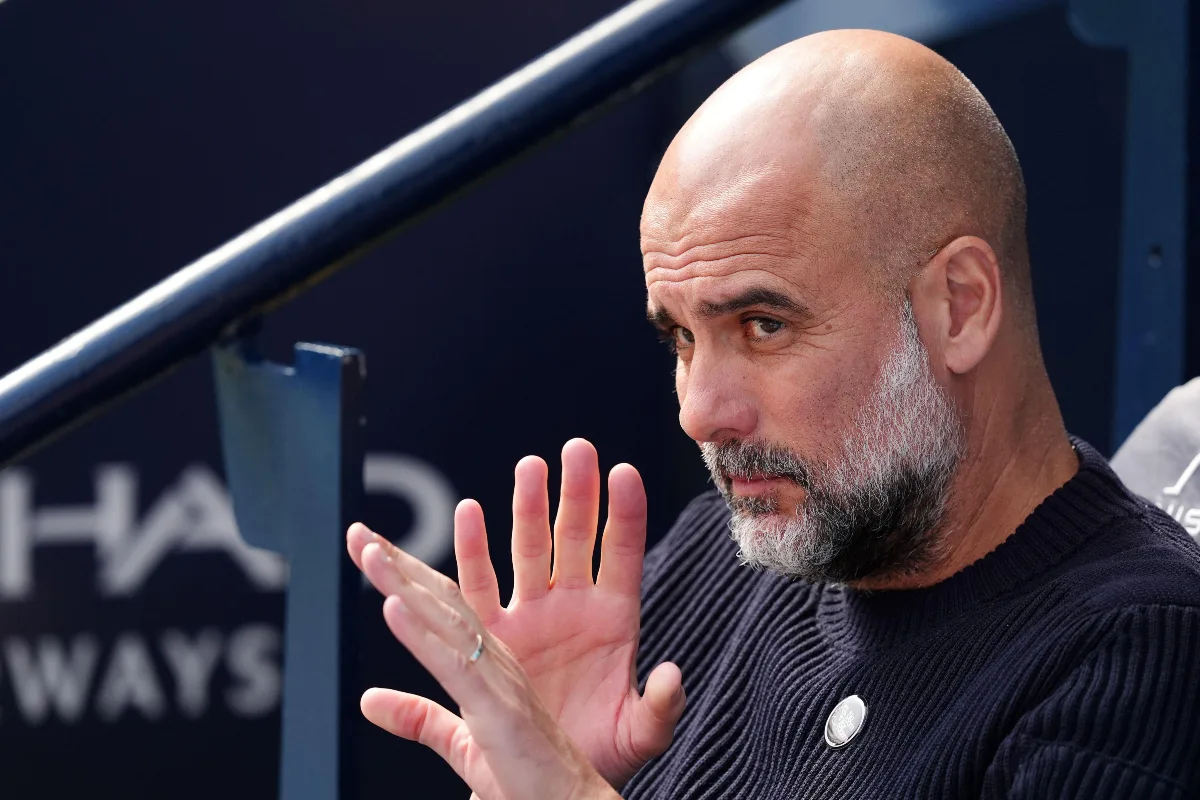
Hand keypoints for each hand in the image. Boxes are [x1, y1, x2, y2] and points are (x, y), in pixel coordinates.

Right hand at [348, 439, 684, 786]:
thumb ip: (659, 707)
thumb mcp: (638, 733)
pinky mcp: (492, 638)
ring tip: (530, 467)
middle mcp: (571, 606)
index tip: (625, 472)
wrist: (548, 777)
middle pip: (574, 537)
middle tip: (575, 450)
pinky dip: (472, 552)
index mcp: (615, 619)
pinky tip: (470, 513)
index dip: (625, 514)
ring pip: (526, 550)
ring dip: (527, 508)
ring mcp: (530, 616)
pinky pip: (478, 587)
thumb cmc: (601, 751)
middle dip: (575, 493)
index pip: (622, 554)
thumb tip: (672, 675)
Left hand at [354, 535, 619, 799]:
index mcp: (489, 662)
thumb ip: (419, 719)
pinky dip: (421, 635)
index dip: (403, 574)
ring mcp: (498, 680)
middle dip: (397, 563)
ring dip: (404, 583)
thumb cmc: (528, 779)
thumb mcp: (462, 745)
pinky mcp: (497, 710)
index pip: (440, 607)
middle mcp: (497, 659)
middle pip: (440, 600)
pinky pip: (453, 665)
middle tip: (359, 532)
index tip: (370, 544)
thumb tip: (368, 700)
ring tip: (371, 551)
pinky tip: (394, 607)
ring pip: (447, 619)